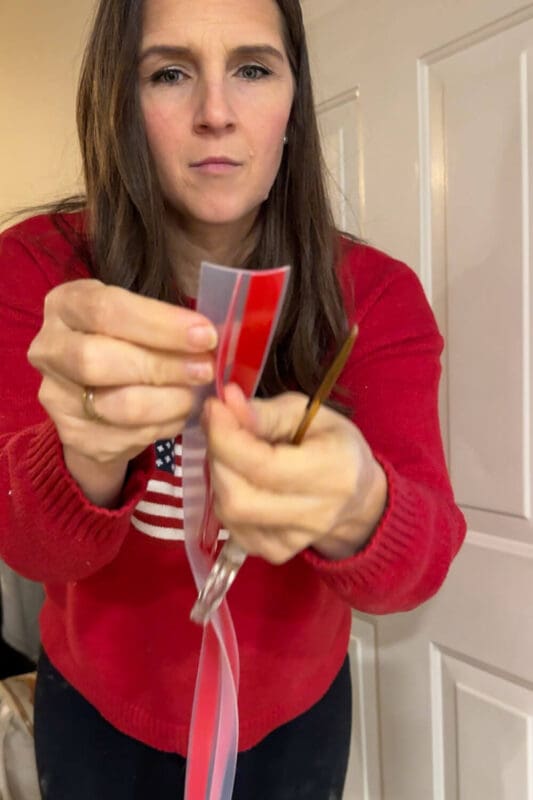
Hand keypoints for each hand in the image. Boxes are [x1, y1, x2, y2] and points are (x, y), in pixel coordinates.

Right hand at [28, 279, 216, 505]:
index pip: (107, 310)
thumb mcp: (138, 320)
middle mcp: (48, 349)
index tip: (205, 335)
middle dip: (163, 366)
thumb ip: (166, 324)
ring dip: (169, 401)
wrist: (96, 395)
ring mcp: (56, 396)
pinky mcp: (73, 435)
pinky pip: (127, 436)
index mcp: (65, 305)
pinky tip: (179, 414)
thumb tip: (211, 337)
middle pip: (99, 360)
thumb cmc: (126, 343)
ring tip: (196, 395)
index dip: (160, 325)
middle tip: (205, 369)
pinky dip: (163, 426)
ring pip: (117, 405)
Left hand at [204, 384, 387, 563]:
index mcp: (332, 472)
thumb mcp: (308, 414)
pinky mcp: (276, 552)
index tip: (214, 408)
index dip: (227, 438)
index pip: (263, 466)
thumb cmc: (333, 445)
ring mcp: (294, 540)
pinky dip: (226, 497)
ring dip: (219, 476)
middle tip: (220, 429)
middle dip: (217, 457)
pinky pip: (232, 526)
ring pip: (229, 514)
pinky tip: (241, 478)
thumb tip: (225, 403)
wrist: (358, 498)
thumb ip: (266, 412)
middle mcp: (316, 515)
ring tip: (232, 452)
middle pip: (239, 497)